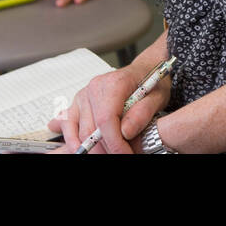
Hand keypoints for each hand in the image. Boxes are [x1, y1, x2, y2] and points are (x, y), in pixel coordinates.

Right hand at [49, 63, 171, 153]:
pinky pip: (68, 125)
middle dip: (106, 149)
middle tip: (123, 154)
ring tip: (110, 152)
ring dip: (93, 148)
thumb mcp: (157, 96)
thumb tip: (126, 131)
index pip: (106, 120)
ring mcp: (84, 95)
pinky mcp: (78, 103)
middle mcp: (94, 88)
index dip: (115, 143)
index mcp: (113, 83)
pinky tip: (80, 147)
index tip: (125, 153)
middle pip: (91, 129)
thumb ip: (142, 113)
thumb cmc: (150, 82)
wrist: (144, 71)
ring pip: (79, 131)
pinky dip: (72, 139)